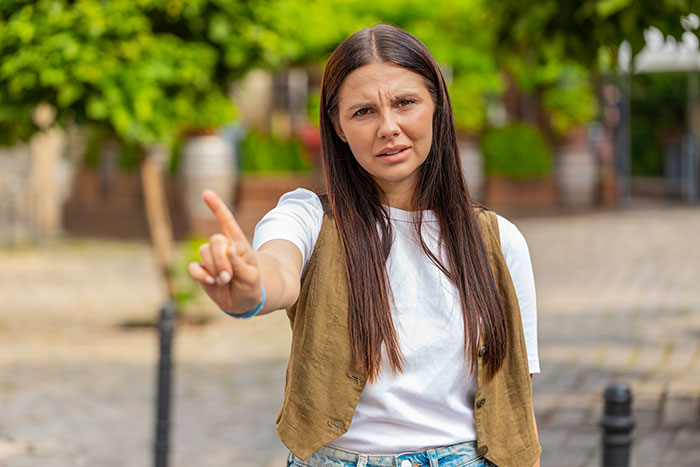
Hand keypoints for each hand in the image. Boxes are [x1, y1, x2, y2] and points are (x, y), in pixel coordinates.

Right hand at [187, 189, 262, 314]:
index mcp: (238, 244)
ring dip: (214, 268)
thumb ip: (241, 264)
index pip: (227, 222)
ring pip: (203, 253)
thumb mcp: (252, 277)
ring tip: (225, 280)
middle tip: (228, 275)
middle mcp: (223, 248)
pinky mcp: (201, 271)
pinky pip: (193, 267)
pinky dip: (200, 274)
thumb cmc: (252, 285)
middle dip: (220, 259)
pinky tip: (210, 281)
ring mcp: (210, 259)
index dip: (216, 207)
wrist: (244, 302)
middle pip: (215, 240)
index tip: (206, 193)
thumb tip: (229, 250)